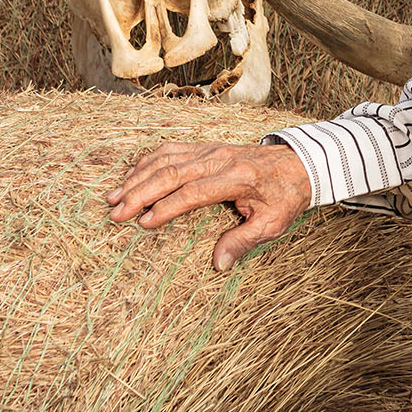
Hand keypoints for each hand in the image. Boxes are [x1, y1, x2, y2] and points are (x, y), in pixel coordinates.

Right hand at [105, 141, 311, 271]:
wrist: (299, 162)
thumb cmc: (285, 196)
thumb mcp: (273, 223)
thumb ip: (244, 241)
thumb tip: (218, 264)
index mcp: (237, 177)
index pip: (193, 192)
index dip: (166, 207)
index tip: (143, 223)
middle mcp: (219, 158)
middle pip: (172, 172)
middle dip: (140, 192)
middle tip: (116, 212)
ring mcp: (210, 149)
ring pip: (166, 158)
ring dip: (137, 176)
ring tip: (113, 196)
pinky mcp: (205, 147)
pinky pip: (170, 150)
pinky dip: (147, 162)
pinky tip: (131, 176)